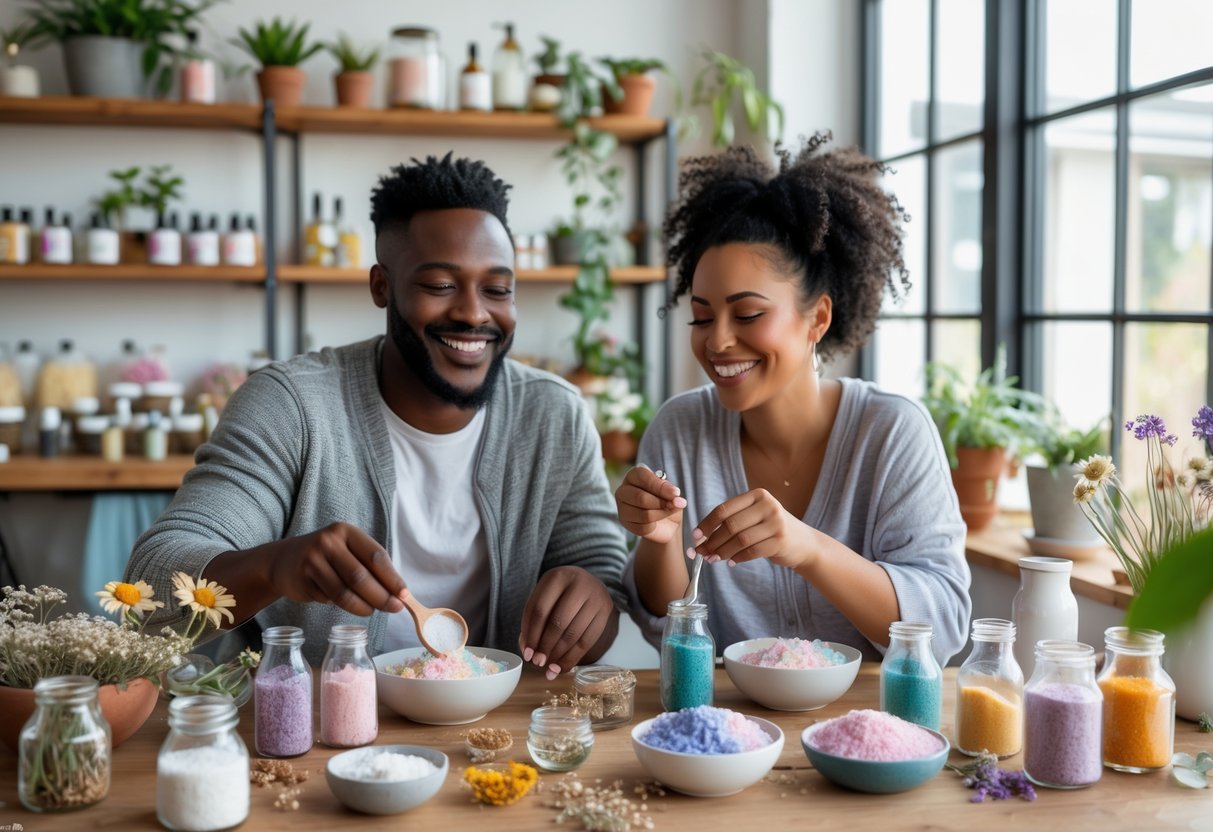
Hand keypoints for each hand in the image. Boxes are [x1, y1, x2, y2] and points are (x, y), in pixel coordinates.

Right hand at [267, 521, 406, 615]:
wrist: (283, 561)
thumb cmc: (328, 557)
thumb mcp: (348, 551)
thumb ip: (370, 567)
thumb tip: (399, 593)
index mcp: (346, 531)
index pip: (376, 556)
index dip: (392, 578)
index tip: (405, 595)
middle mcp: (328, 542)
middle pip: (361, 576)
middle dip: (382, 596)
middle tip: (394, 608)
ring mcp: (312, 560)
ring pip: (345, 592)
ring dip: (364, 606)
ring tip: (373, 610)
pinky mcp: (302, 579)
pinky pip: (330, 599)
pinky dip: (344, 606)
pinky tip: (349, 604)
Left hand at [519, 566, 616, 679]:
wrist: (588, 583)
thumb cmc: (560, 594)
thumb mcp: (544, 598)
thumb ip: (532, 621)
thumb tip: (528, 651)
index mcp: (556, 577)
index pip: (539, 610)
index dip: (532, 634)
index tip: (527, 654)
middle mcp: (578, 584)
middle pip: (558, 622)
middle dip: (546, 646)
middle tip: (537, 663)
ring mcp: (595, 597)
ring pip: (574, 634)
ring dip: (559, 655)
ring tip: (548, 667)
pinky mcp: (605, 611)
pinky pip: (588, 640)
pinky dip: (573, 657)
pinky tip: (562, 667)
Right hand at [615, 465, 686, 542]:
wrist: (666, 521)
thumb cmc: (666, 500)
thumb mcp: (671, 492)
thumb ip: (671, 492)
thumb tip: (675, 497)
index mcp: (634, 475)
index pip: (642, 476)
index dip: (660, 486)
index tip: (676, 493)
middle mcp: (623, 490)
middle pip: (641, 497)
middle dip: (661, 503)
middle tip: (674, 505)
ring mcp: (622, 507)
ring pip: (644, 514)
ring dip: (661, 514)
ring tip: (668, 512)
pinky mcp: (625, 523)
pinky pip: (643, 527)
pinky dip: (655, 526)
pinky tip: (657, 521)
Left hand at [689, 489, 816, 570]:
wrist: (804, 543)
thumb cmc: (771, 529)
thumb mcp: (756, 516)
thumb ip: (733, 521)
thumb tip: (701, 538)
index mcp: (758, 495)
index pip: (725, 509)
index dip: (707, 523)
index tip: (696, 536)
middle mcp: (768, 506)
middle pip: (731, 525)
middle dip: (712, 541)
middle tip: (702, 552)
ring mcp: (776, 523)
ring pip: (740, 540)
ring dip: (723, 552)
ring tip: (714, 559)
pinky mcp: (781, 540)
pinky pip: (752, 551)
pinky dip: (738, 558)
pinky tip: (731, 562)